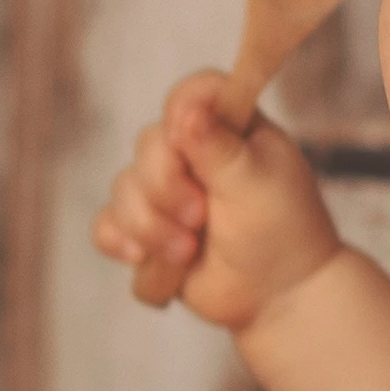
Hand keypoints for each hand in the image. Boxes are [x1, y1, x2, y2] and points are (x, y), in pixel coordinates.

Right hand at [89, 72, 345, 329]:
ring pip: (123, 189)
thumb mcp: (257, 184)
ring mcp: (166, 192)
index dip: (180, 113)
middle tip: (201, 217)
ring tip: (188, 253)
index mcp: (230, 128)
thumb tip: (188, 111)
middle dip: (165, 189)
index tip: (184, 141)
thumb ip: (220, 147)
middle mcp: (193, 153)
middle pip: (147, 146)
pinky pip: (107, 226)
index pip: (193, 93)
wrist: (278, 297)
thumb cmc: (281, 233)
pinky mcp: (146, 230)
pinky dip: (121, 242)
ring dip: (150, 227)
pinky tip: (143, 257)